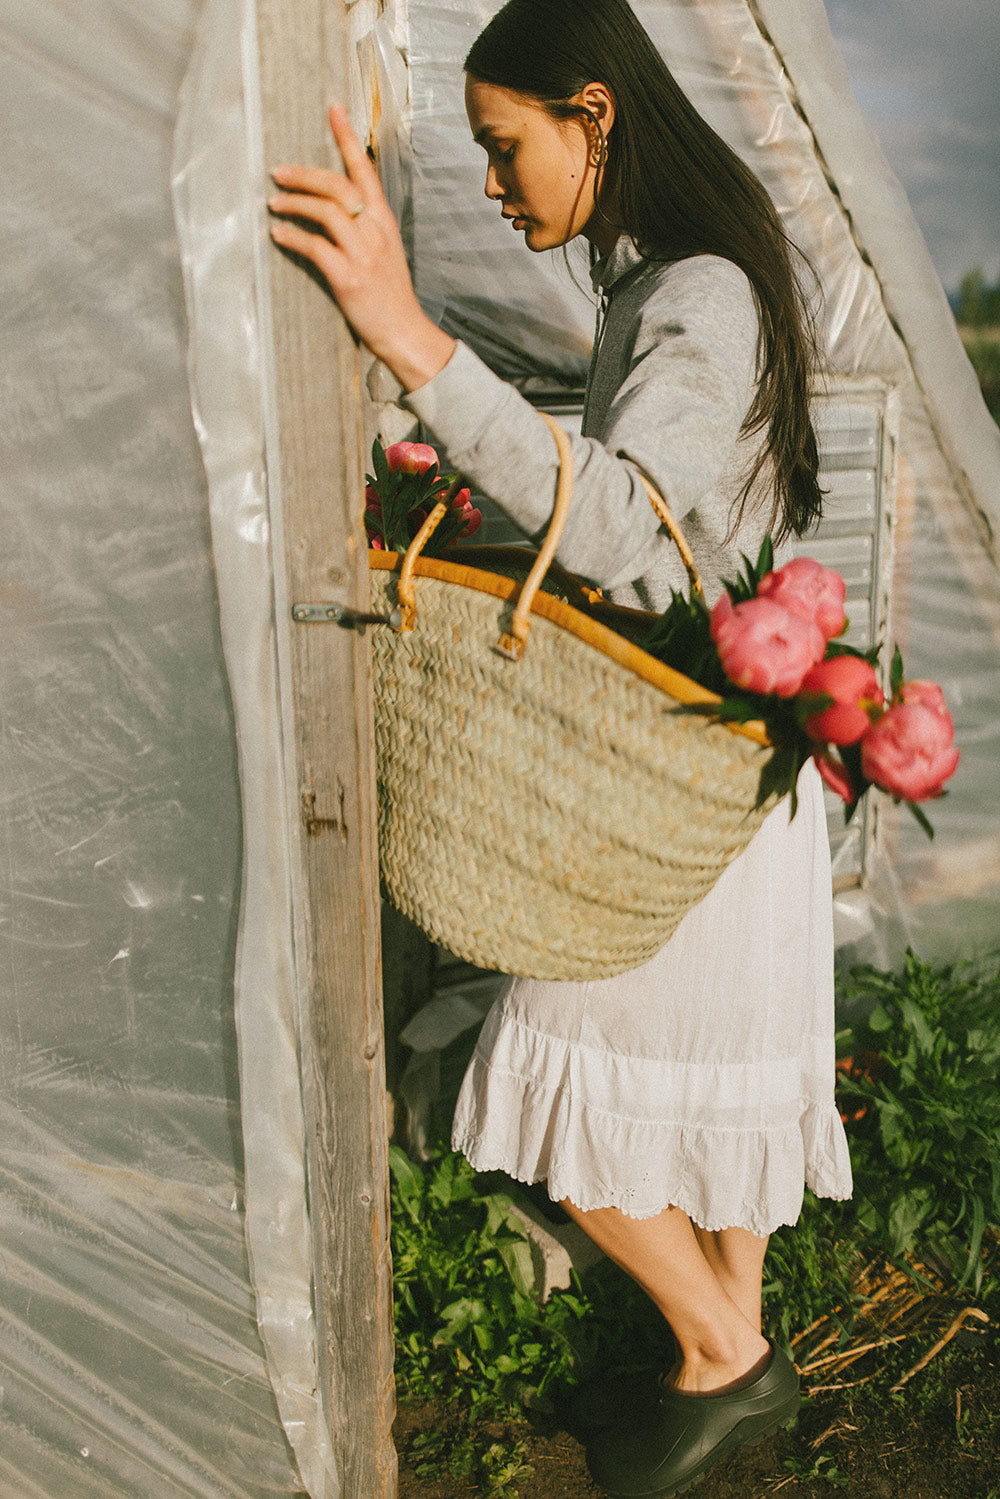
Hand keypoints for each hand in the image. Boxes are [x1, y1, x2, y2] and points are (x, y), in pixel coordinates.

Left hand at [268, 105, 454, 391]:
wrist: (405, 333)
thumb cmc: (389, 295)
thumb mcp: (383, 251)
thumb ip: (363, 226)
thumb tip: (332, 208)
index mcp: (383, 220)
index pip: (364, 170)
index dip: (347, 137)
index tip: (332, 109)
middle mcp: (375, 230)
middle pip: (336, 184)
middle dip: (303, 174)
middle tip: (278, 172)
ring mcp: (363, 252)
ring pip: (324, 210)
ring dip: (293, 203)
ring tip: (274, 203)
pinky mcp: (348, 276)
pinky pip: (314, 246)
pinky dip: (291, 237)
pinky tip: (278, 234)